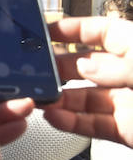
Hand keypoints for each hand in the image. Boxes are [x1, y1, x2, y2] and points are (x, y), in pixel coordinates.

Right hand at [43, 16, 132, 146]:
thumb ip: (116, 68)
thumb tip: (85, 68)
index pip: (102, 32)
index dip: (73, 30)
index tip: (47, 32)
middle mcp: (129, 75)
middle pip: (86, 66)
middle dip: (59, 68)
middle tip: (36, 71)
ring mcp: (127, 103)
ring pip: (83, 98)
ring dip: (59, 99)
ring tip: (39, 99)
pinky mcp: (125, 130)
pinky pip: (91, 124)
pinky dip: (70, 122)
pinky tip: (54, 117)